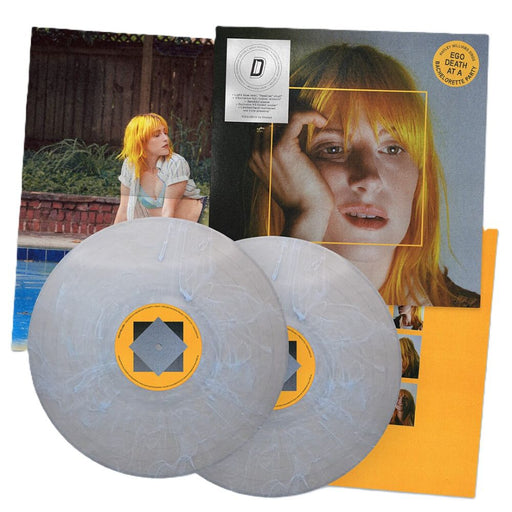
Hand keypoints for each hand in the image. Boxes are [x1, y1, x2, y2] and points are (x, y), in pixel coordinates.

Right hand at [248, 111, 334, 239]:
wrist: (305, 214)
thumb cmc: (302, 197)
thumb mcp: (288, 173)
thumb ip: (285, 155)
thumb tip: (297, 132)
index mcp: (254, 159)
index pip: (263, 124)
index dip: (281, 115)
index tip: (301, 116)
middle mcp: (256, 153)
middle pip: (271, 115)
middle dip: (291, 111)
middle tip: (310, 115)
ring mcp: (267, 150)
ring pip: (282, 114)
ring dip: (302, 112)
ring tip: (316, 120)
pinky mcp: (283, 148)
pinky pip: (295, 118)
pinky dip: (310, 115)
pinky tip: (321, 122)